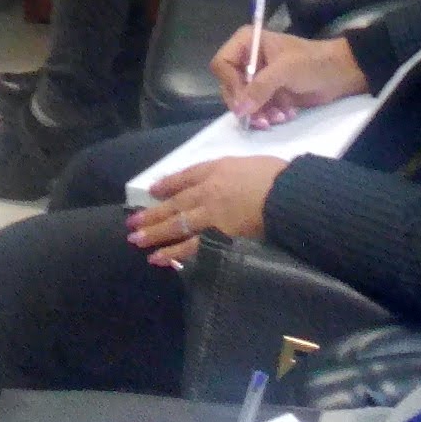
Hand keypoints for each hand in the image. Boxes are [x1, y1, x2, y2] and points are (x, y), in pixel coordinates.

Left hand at [129, 155, 286, 264]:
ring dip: (156, 236)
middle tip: (132, 224)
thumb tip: (206, 180)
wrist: (289, 195)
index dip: (166, 184)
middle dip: (152, 214)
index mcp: (214, 172)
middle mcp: (208, 193)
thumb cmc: (272, 175)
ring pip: (179, 227)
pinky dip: (176, 254)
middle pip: (175, 205)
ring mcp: (212, 218)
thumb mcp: (242, 162)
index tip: (151, 191)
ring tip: (139, 243)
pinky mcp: (221, 238)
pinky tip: (162, 259)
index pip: (183, 178)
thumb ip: (221, 171)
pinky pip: (194, 247)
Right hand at [209, 24, 363, 126]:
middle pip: (230, 86)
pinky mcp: (268, 93)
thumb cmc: (313, 62)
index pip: (222, 64)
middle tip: (261, 119)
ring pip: (243, 102)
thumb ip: (260, 87)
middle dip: (247, 104)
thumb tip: (238, 109)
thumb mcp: (285, 70)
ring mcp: (257, 77)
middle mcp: (248, 58)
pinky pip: (257, 109)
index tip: (244, 103)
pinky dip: (269, 115)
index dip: (230, 85)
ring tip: (278, 118)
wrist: (341, 73)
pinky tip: (286, 115)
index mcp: (247, 41)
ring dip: (259, 113)